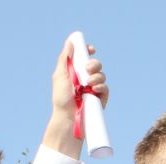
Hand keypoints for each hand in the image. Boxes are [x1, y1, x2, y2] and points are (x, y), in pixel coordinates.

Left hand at [43, 34, 109, 156]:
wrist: (68, 118)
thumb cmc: (61, 99)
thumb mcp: (60, 76)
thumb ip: (65, 58)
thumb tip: (70, 42)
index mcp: (75, 72)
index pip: (84, 58)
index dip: (88, 52)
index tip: (90, 49)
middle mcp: (85, 79)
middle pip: (96, 64)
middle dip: (94, 64)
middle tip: (87, 69)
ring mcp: (94, 89)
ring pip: (102, 75)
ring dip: (97, 76)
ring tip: (89, 84)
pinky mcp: (101, 99)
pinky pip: (106, 88)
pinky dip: (102, 87)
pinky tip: (95, 90)